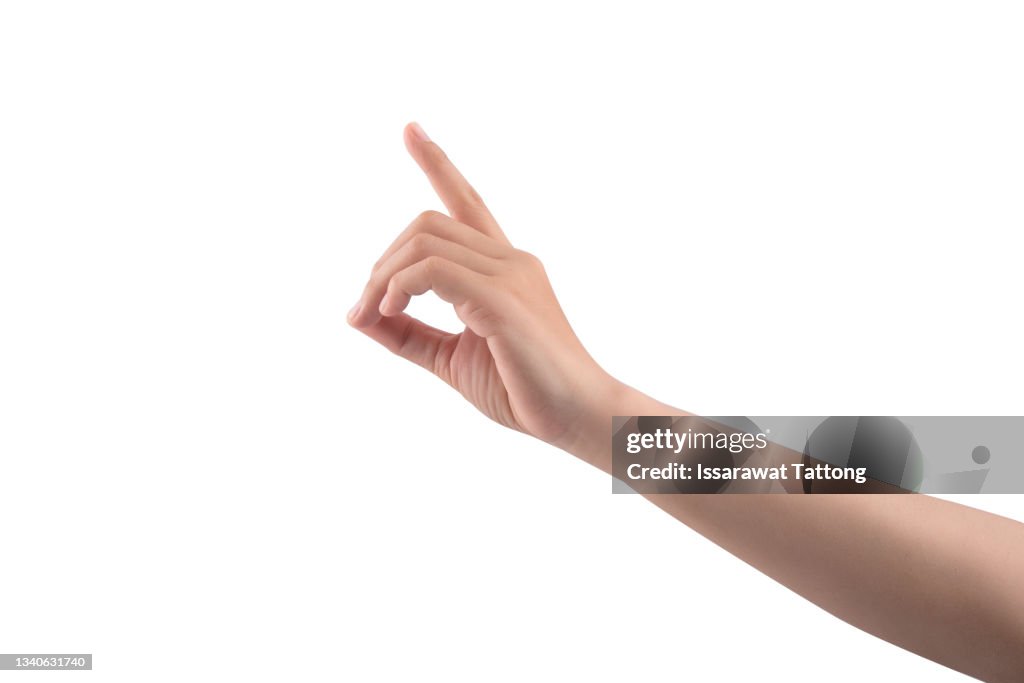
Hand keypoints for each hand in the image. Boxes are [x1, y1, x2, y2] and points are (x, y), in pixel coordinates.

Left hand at [348, 123, 620, 453]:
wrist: (577, 419)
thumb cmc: (524, 390)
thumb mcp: (452, 358)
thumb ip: (410, 334)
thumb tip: (358, 315)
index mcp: (504, 268)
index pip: (468, 201)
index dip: (438, 163)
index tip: (410, 130)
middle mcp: (510, 260)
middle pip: (426, 221)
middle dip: (381, 261)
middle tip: (363, 311)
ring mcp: (510, 274)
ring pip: (425, 237)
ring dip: (382, 275)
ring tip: (372, 314)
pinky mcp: (504, 299)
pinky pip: (433, 269)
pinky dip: (398, 286)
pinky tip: (388, 311)